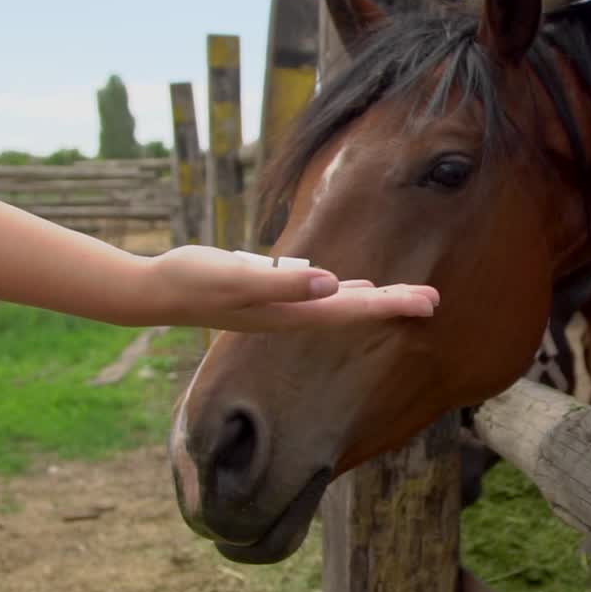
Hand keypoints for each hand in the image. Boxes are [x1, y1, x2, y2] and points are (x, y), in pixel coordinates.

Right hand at [137, 246, 439, 330]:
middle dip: (395, 304)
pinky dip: (344, 292)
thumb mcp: (236, 277)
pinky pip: (320, 294)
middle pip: (356, 311)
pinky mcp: (271, 292)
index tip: (429, 303)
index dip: (392, 305)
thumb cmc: (193, 281)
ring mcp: (283, 306)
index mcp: (292, 312)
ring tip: (407, 296)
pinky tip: (352, 286)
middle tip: (434, 299)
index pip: (354, 311)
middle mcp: (294, 314)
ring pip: (341, 303)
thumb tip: (330, 283)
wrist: (155, 292)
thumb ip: (282, 282)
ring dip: (375, 300)